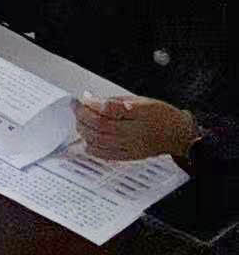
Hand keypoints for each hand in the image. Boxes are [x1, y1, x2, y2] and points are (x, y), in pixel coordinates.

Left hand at [74, 95, 201, 160]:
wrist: (177, 134)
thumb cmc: (160, 115)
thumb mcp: (140, 100)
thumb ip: (114, 101)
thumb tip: (91, 99)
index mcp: (139, 114)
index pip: (110, 109)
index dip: (92, 103)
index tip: (84, 98)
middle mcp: (135, 132)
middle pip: (101, 125)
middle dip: (83, 115)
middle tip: (76, 108)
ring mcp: (131, 146)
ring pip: (99, 140)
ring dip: (84, 130)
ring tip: (80, 121)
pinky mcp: (129, 156)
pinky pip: (105, 154)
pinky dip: (91, 147)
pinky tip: (87, 139)